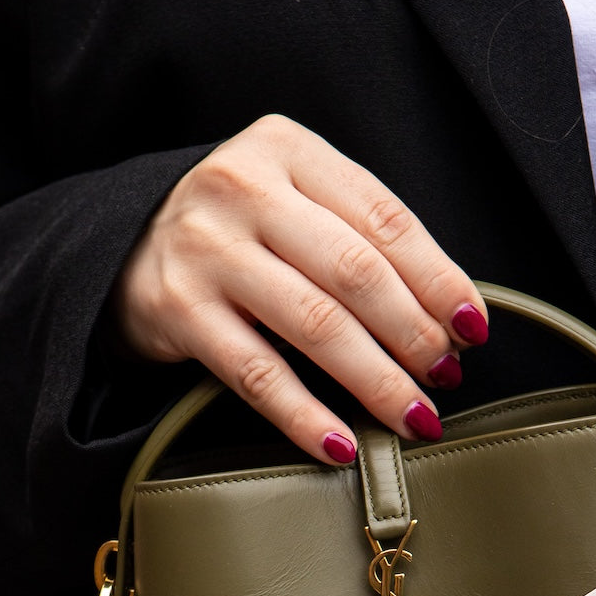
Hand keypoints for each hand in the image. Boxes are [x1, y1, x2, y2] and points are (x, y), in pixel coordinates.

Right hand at [112, 114, 488, 463]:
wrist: (123, 246)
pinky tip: (342, 446)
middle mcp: (243, 188)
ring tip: (414, 416)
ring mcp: (207, 250)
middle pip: (356, 272)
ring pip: (315, 324)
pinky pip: (257, 375)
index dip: (438, 279)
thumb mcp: (294, 201)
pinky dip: (306, 417)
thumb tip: (449, 316)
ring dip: (376, 380)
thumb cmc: (238, 232)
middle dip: (414, 334)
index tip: (472, 330)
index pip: (385, 218)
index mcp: (288, 150)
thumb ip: (357, 235)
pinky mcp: (178, 311)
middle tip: (445, 377)